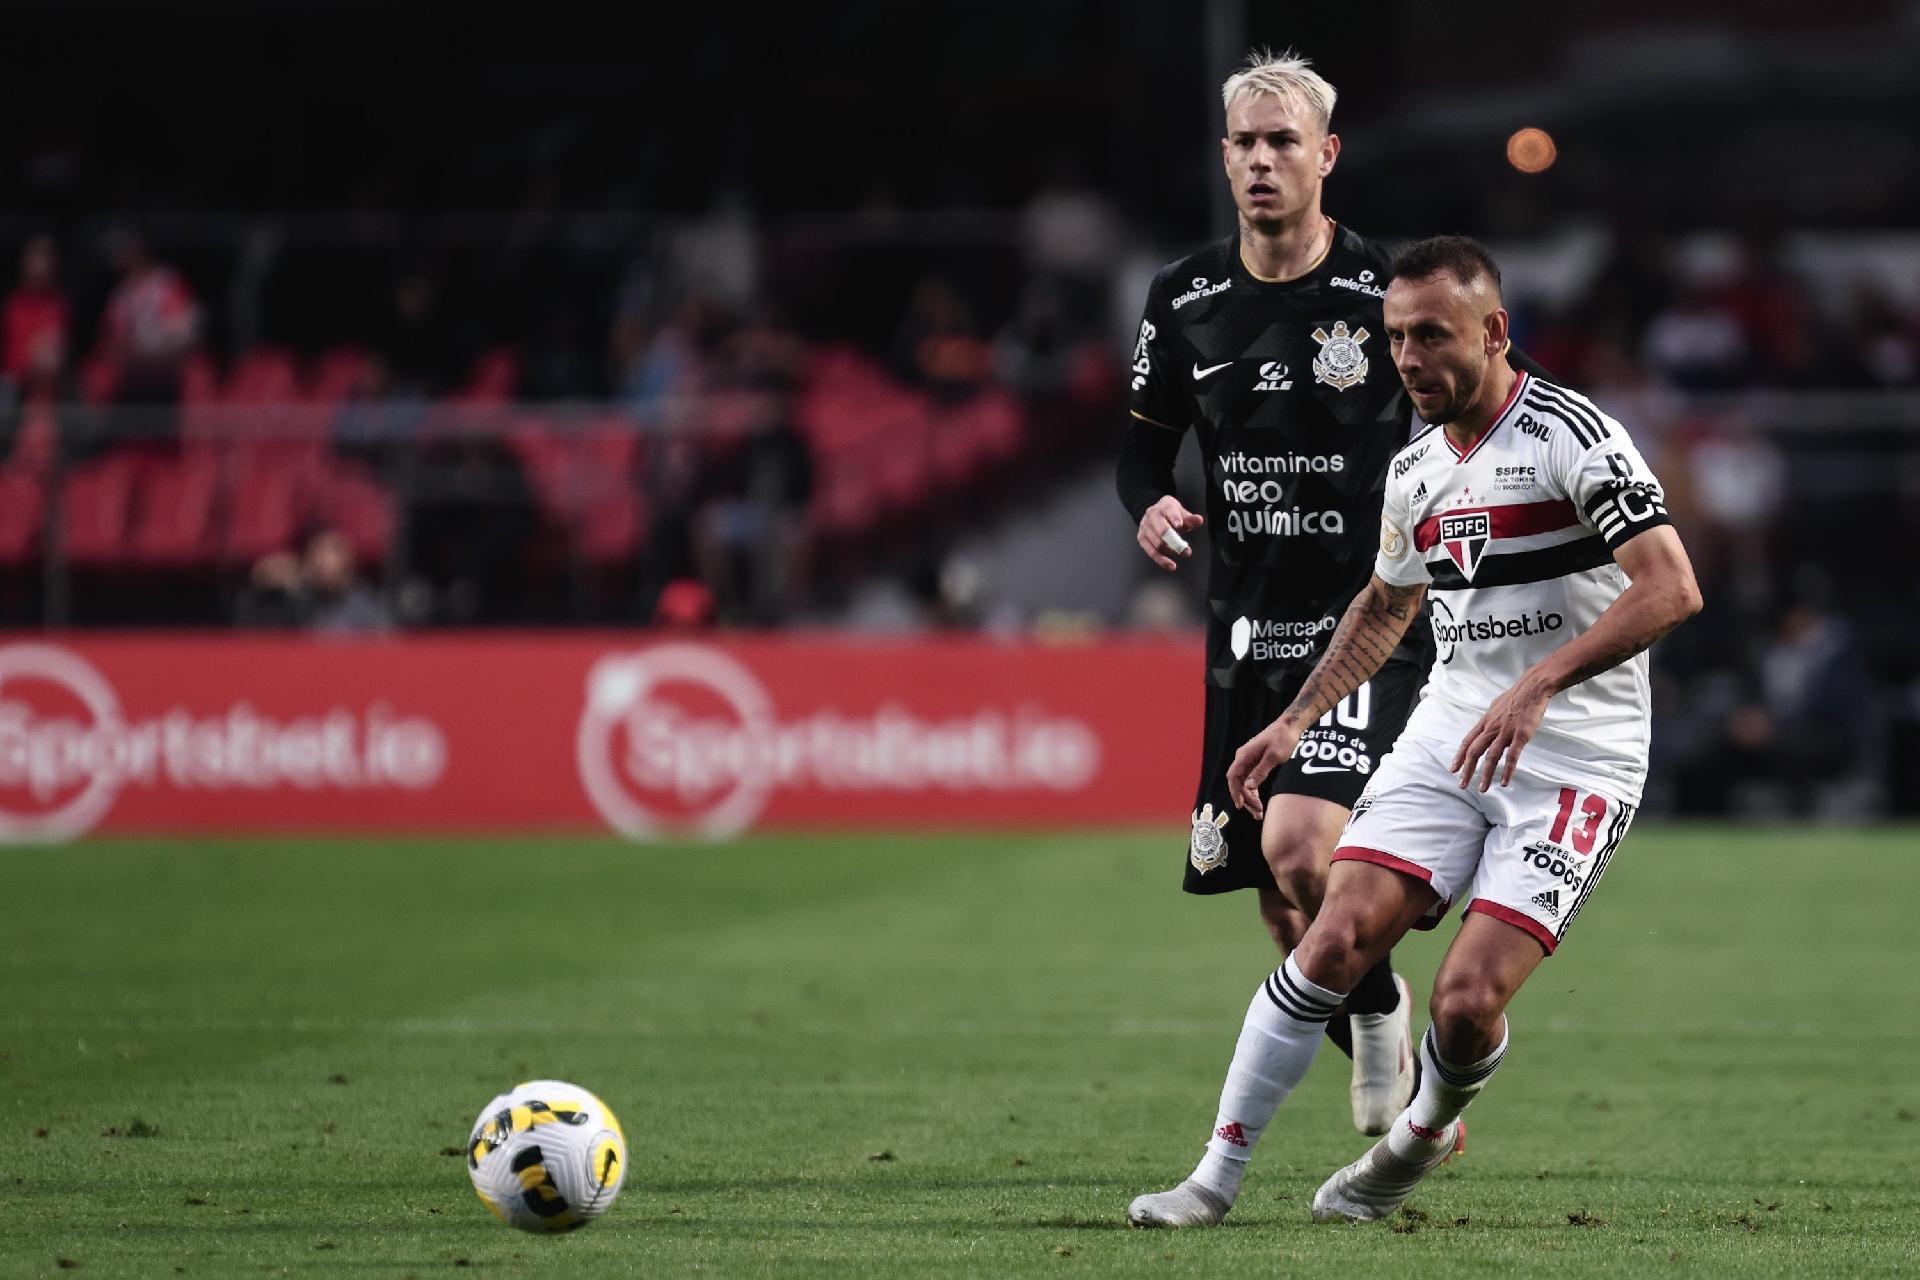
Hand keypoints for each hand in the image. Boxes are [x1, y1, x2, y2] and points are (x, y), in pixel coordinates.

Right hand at [1137, 496, 1202, 570]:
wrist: (1154, 514)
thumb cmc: (1171, 514)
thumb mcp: (1182, 513)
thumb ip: (1190, 518)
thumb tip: (1198, 520)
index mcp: (1164, 506)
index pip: (1169, 510)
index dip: (1174, 518)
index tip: (1179, 525)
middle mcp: (1152, 515)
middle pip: (1162, 530)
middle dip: (1175, 542)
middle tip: (1186, 550)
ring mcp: (1145, 527)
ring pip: (1157, 543)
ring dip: (1171, 551)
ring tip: (1183, 553)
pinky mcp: (1141, 538)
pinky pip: (1151, 552)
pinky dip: (1161, 560)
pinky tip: (1170, 565)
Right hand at [1225, 717, 1304, 819]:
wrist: (1290, 726)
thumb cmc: (1282, 738)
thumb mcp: (1273, 756)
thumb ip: (1260, 772)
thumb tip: (1248, 787)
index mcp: (1244, 755)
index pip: (1233, 777)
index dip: (1235, 792)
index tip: (1241, 805)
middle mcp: (1244, 758)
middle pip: (1238, 782)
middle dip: (1246, 798)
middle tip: (1257, 812)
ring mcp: (1249, 760)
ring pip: (1244, 783)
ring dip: (1250, 798)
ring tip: (1258, 813)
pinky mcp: (1256, 762)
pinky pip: (1250, 779)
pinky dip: (1253, 791)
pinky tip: (1258, 801)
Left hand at [1451, 676, 1551, 790]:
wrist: (1531, 689)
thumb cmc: (1515, 697)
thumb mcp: (1495, 707)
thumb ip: (1489, 721)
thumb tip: (1484, 729)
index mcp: (1485, 722)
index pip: (1467, 741)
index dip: (1459, 756)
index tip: (1453, 769)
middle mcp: (1492, 728)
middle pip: (1474, 751)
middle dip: (1467, 769)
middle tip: (1462, 784)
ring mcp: (1505, 732)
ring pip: (1491, 756)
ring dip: (1486, 774)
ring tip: (1482, 788)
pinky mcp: (1520, 736)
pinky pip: (1512, 756)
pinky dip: (1507, 770)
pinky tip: (1504, 781)